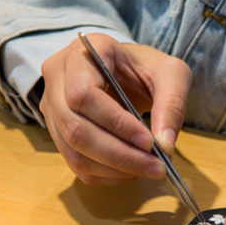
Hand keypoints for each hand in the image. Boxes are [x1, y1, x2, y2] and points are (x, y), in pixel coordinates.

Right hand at [40, 33, 190, 184]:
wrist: (126, 70)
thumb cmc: (147, 68)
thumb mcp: (171, 74)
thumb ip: (172, 105)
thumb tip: (164, 146)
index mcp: (86, 50)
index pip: (84, 94)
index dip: (116, 123)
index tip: (149, 142)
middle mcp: (59, 75)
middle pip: (74, 127)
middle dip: (118, 154)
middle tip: (156, 167)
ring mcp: (52, 104)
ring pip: (73, 150)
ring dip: (113, 168)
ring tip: (148, 170)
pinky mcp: (57, 130)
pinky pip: (75, 162)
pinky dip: (106, 174)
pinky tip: (132, 171)